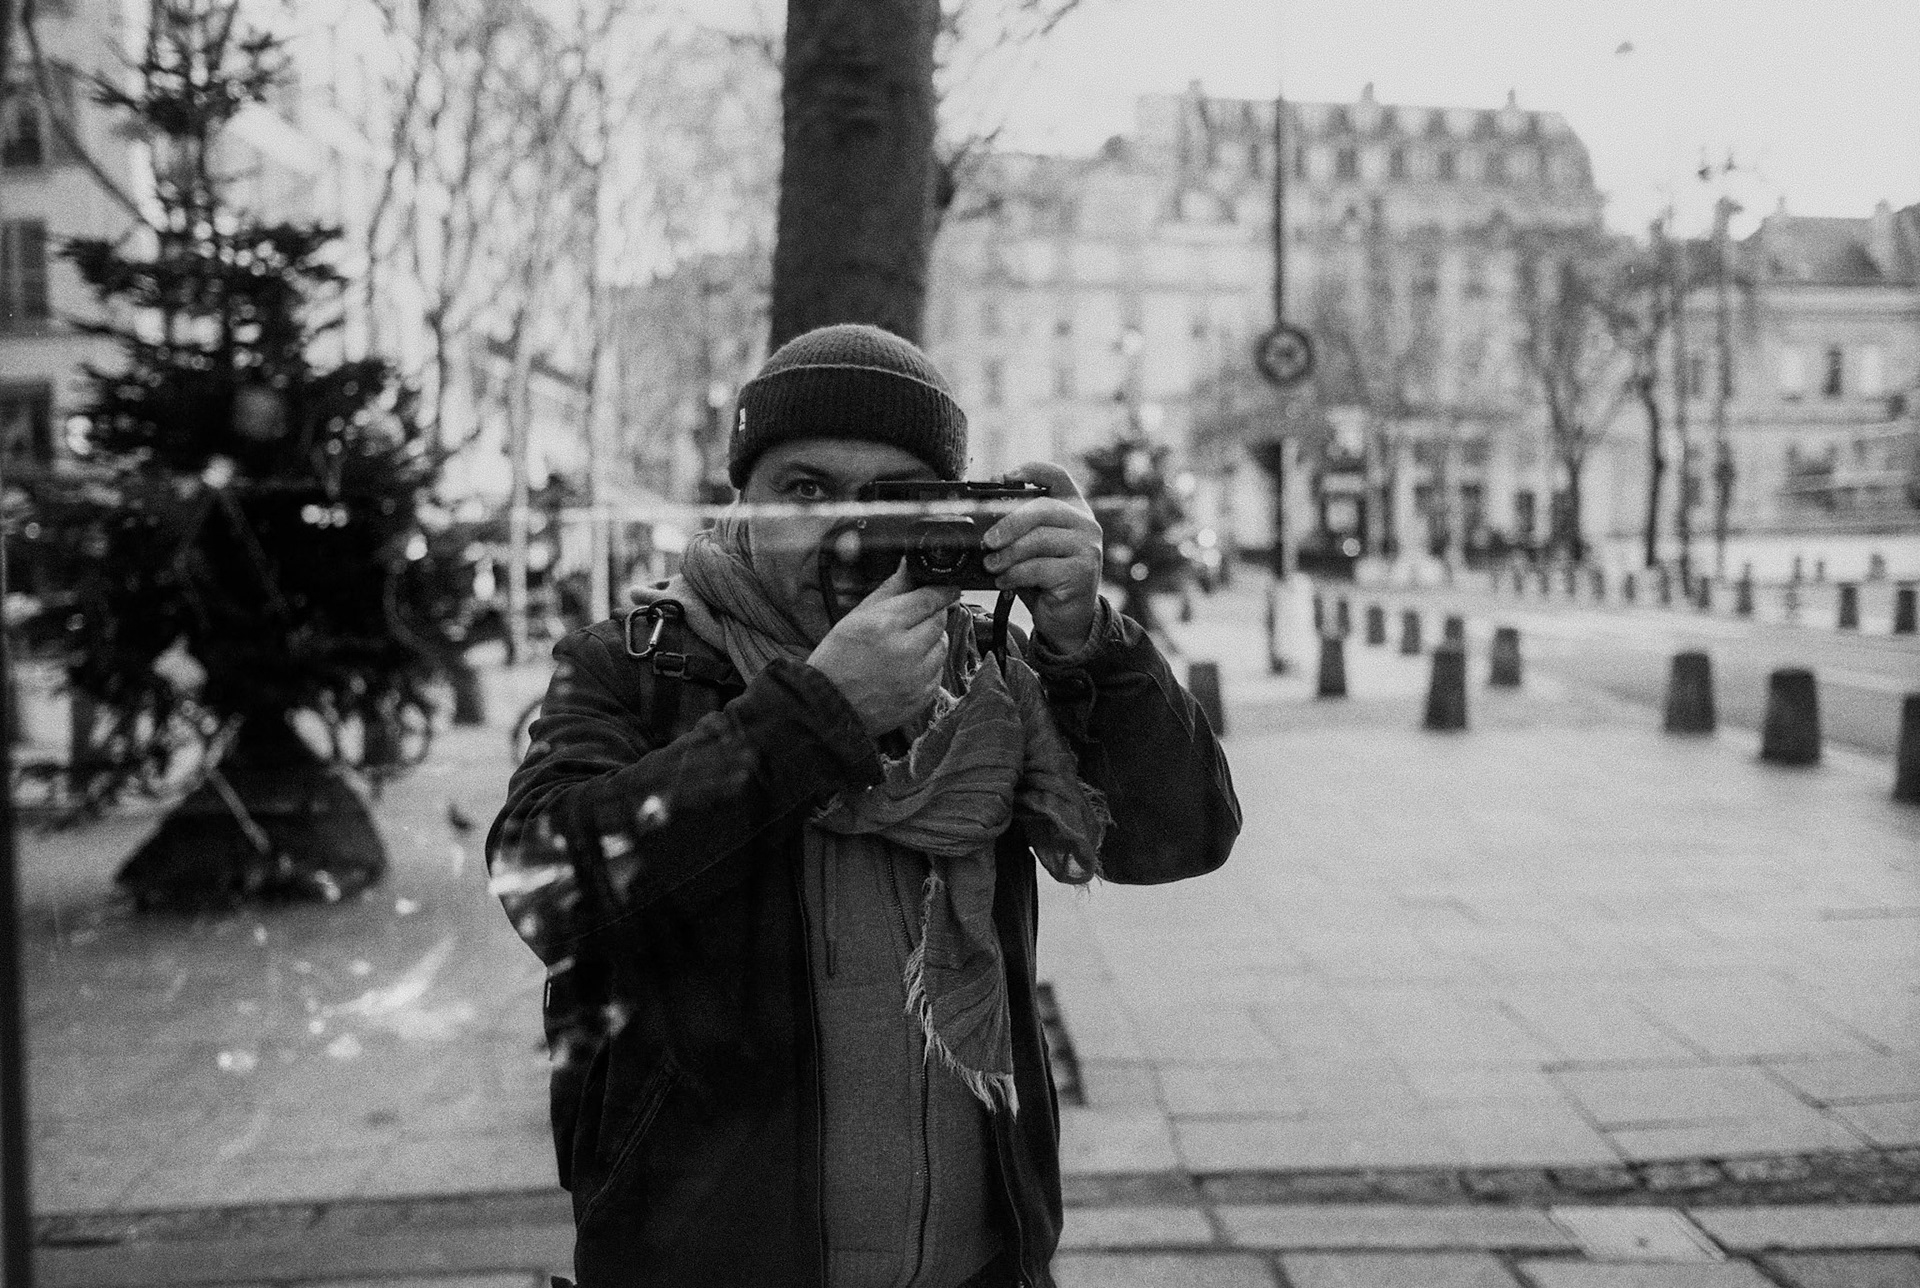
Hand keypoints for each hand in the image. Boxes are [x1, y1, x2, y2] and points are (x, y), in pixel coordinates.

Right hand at [807, 564, 960, 737]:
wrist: (829, 706)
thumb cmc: (838, 658)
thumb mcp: (857, 617)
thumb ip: (890, 590)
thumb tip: (911, 567)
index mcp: (886, 625)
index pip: (930, 599)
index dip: (941, 591)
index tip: (947, 588)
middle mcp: (906, 650)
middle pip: (940, 621)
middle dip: (931, 616)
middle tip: (913, 621)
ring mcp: (916, 677)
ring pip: (942, 647)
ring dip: (930, 642)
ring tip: (904, 647)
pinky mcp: (922, 697)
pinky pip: (938, 672)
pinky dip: (927, 667)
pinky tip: (904, 668)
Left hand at [982, 462, 1102, 654]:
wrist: (1067, 620)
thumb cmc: (1044, 580)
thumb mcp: (1030, 550)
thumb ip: (1017, 530)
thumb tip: (982, 522)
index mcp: (1072, 510)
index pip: (1057, 476)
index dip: (1031, 470)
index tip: (1003, 477)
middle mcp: (1085, 524)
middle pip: (1043, 508)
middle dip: (1008, 523)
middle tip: (987, 541)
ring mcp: (1087, 548)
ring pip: (1039, 539)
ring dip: (1007, 554)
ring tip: (991, 565)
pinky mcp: (1082, 572)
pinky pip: (1039, 568)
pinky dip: (1015, 575)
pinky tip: (1004, 581)